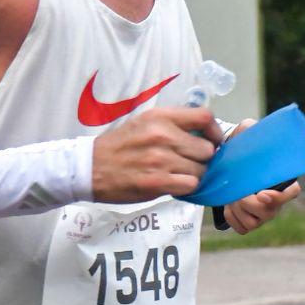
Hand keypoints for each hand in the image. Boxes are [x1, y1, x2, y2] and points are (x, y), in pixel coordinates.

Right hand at [91, 106, 222, 202]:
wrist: (90, 168)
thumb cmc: (119, 146)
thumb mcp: (144, 123)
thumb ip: (172, 124)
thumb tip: (203, 135)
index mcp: (160, 117)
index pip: (204, 117)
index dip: (214, 132)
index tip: (212, 141)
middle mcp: (163, 135)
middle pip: (207, 149)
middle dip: (202, 159)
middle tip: (189, 163)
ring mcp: (161, 159)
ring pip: (201, 170)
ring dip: (193, 175)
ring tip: (177, 174)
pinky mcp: (158, 182)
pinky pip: (191, 185)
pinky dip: (186, 187)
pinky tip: (173, 184)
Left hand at [219, 118, 300, 233]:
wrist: (227, 169)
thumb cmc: (242, 154)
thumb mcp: (245, 138)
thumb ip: (249, 130)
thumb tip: (249, 125)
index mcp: (281, 182)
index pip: (293, 192)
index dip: (281, 196)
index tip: (263, 193)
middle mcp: (275, 201)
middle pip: (268, 211)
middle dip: (247, 202)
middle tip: (237, 192)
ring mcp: (264, 215)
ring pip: (253, 222)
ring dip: (237, 209)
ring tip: (231, 195)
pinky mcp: (250, 224)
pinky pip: (242, 228)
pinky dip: (232, 217)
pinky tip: (229, 205)